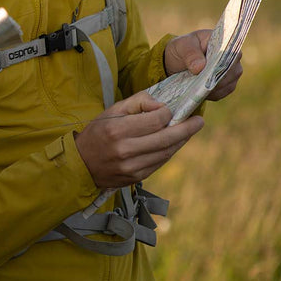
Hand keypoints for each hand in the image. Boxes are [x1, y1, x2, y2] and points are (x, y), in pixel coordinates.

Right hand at [75, 92, 203, 188]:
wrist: (81, 163)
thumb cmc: (97, 132)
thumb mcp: (112, 111)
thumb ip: (137, 102)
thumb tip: (161, 104)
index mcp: (118, 130)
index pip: (154, 120)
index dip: (167, 113)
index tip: (170, 109)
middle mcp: (125, 150)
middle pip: (165, 139)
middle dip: (186, 129)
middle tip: (199, 121)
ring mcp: (131, 167)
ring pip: (165, 153)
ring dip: (181, 141)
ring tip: (189, 131)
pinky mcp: (136, 177)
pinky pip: (159, 163)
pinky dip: (169, 152)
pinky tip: (174, 143)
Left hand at [164, 30, 242, 100]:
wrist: (177, 60)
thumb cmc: (183, 48)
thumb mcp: (182, 45)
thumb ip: (191, 54)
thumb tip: (200, 67)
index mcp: (225, 42)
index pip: (232, 53)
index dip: (222, 64)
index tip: (209, 71)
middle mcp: (233, 58)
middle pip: (232, 72)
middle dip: (215, 78)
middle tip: (198, 83)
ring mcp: (231, 73)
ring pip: (227, 84)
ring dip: (211, 88)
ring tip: (196, 87)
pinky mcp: (226, 85)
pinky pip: (221, 93)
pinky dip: (210, 94)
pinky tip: (199, 92)